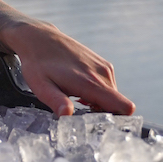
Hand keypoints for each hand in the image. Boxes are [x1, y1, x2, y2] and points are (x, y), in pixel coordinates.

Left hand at [2, 20, 133, 116]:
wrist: (39, 38)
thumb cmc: (38, 64)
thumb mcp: (41, 86)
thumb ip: (56, 102)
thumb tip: (67, 115)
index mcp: (91, 83)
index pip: (124, 107)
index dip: (117, 120)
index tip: (100, 124)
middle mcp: (102, 74)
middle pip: (117, 105)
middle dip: (102, 112)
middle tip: (79, 109)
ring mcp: (103, 67)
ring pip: (112, 95)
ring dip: (98, 101)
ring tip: (76, 96)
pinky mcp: (101, 63)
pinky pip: (108, 85)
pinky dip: (96, 91)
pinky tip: (78, 88)